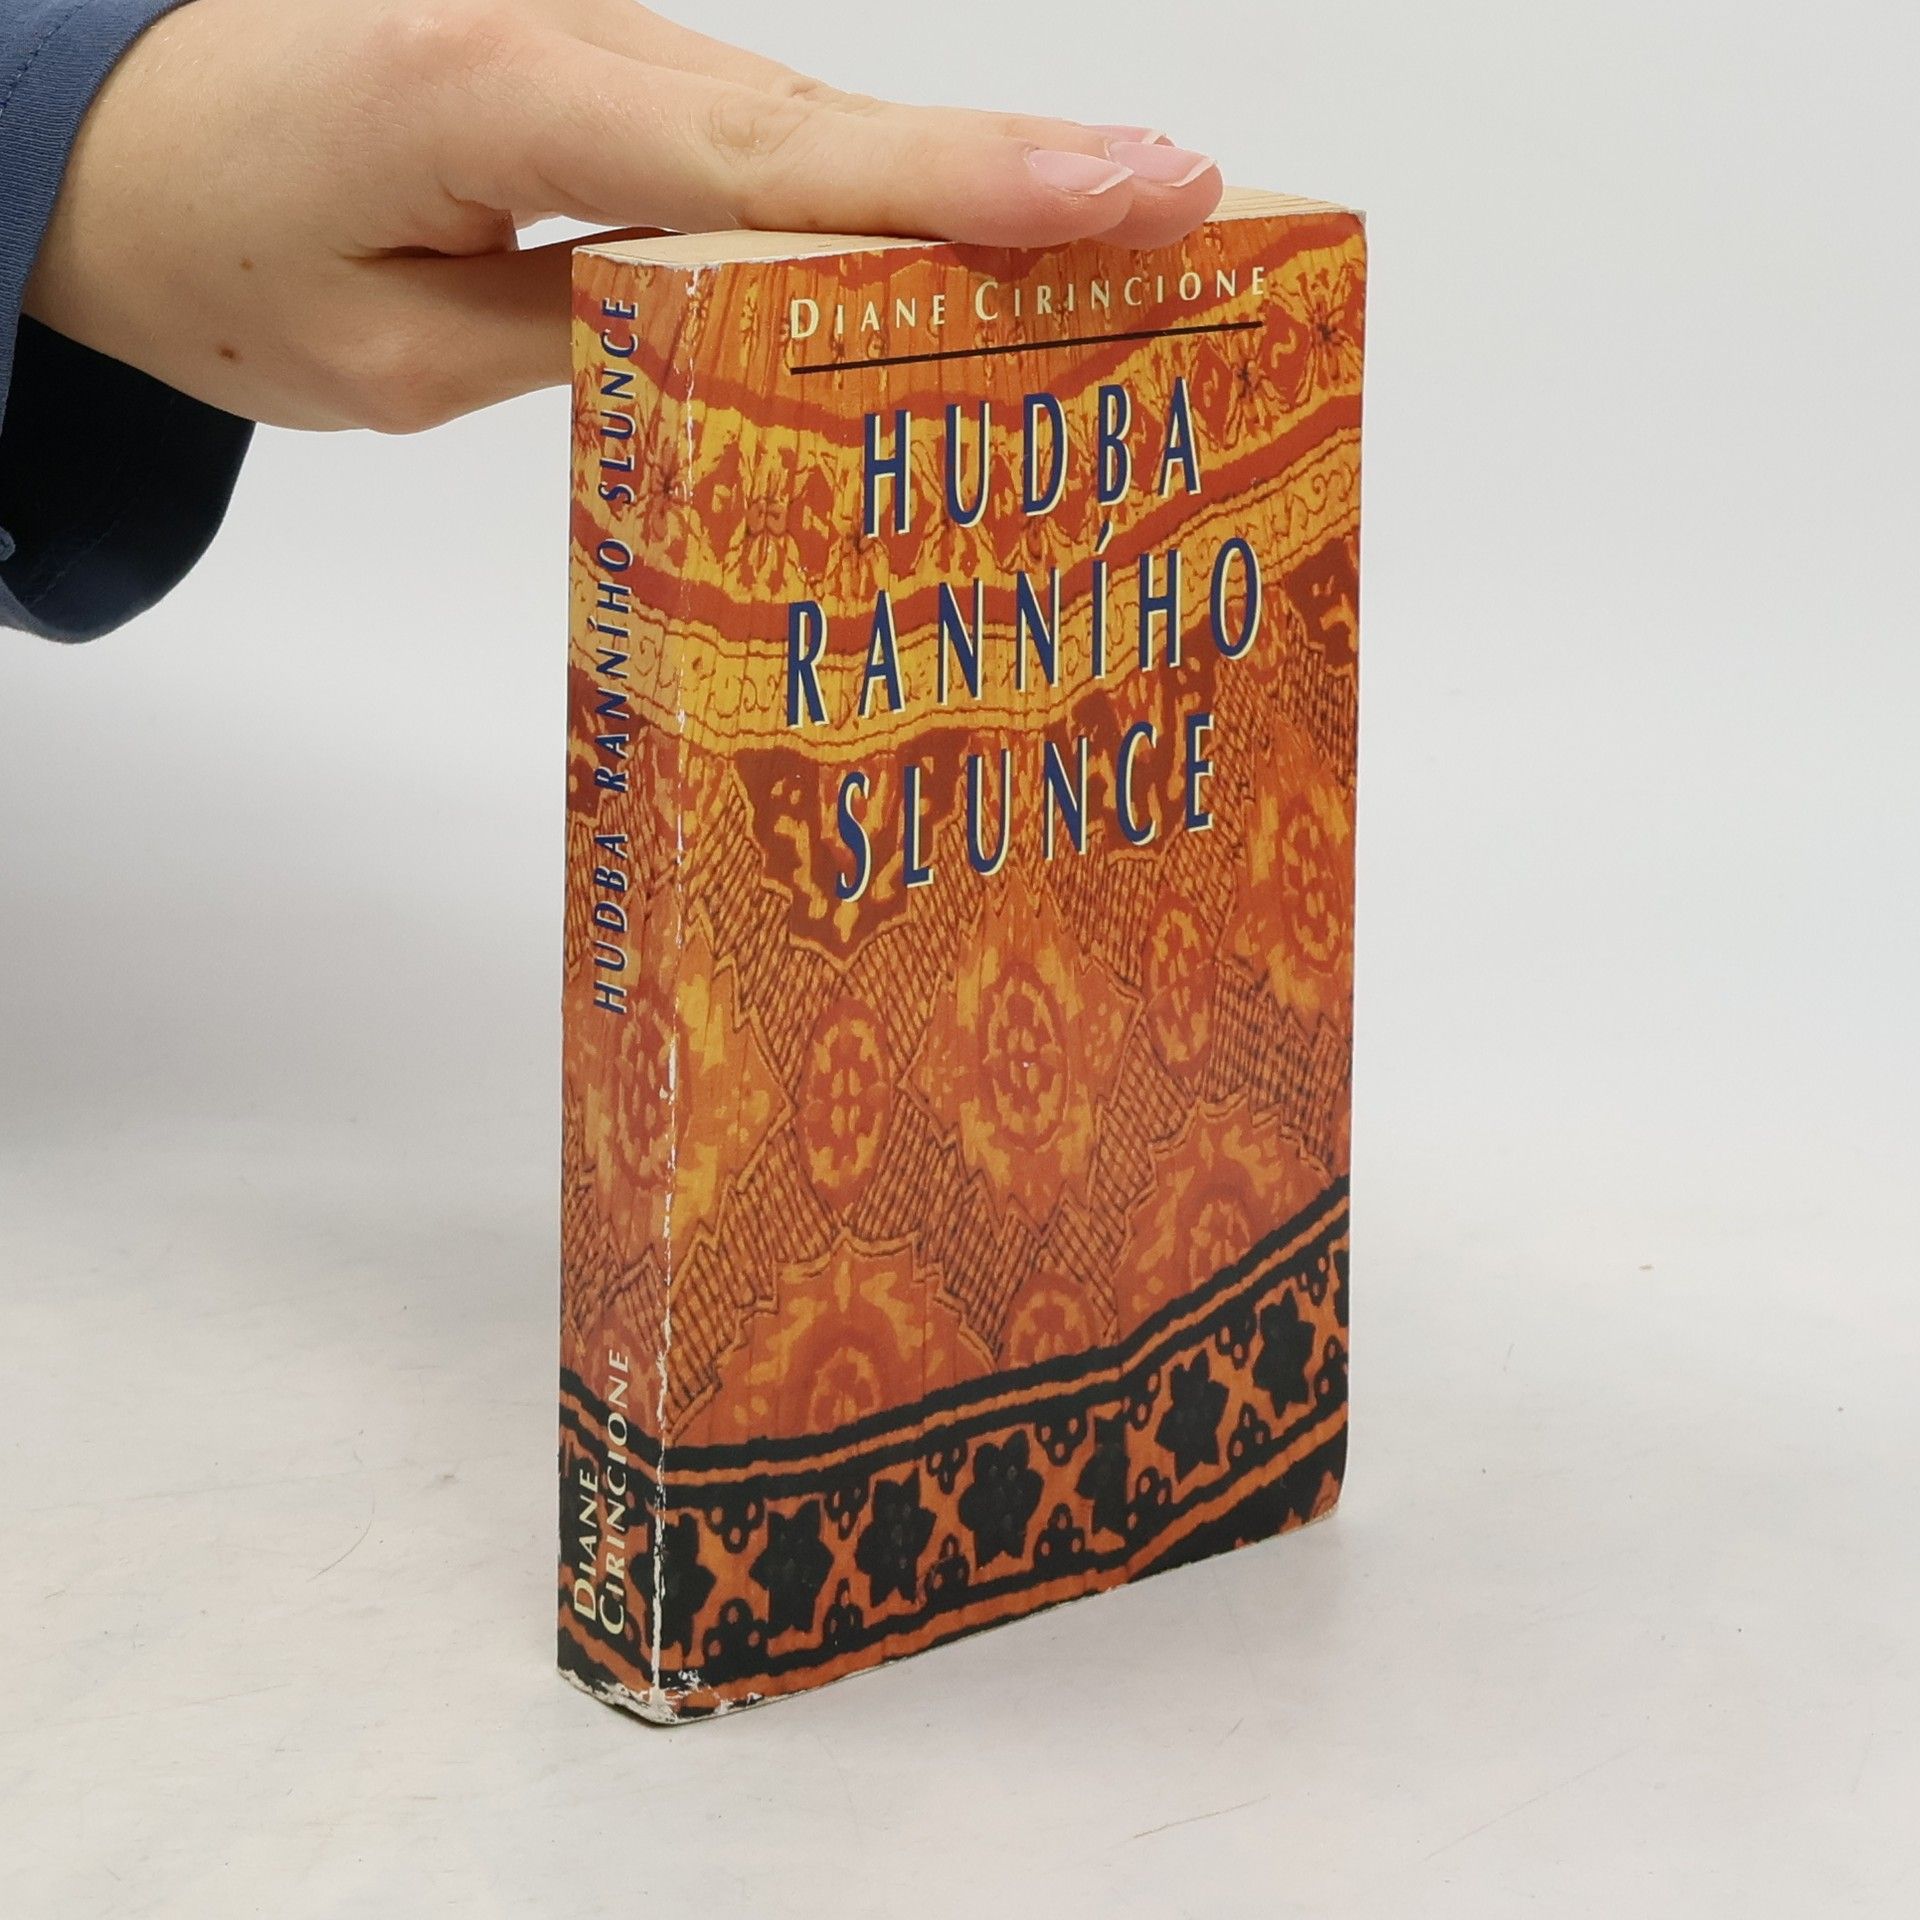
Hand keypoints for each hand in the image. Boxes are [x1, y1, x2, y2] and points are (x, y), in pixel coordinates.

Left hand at [24, 0, 1222, 433]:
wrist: (107, 130)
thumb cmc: (217, 244)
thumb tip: (748, 337)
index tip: (1131, 185)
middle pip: (832, 123)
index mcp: (502, 91)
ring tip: (1122, 245)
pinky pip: (759, 145)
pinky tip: (957, 257)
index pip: (773, 149)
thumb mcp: (387, 360)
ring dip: (959, 195)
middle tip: (1196, 215)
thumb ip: (581, 345)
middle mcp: (574, 38)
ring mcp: (598, 47)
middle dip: (1015, 177)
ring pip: (811, 131)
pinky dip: (865, 201)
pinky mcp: (607, 80)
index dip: (962, 179)